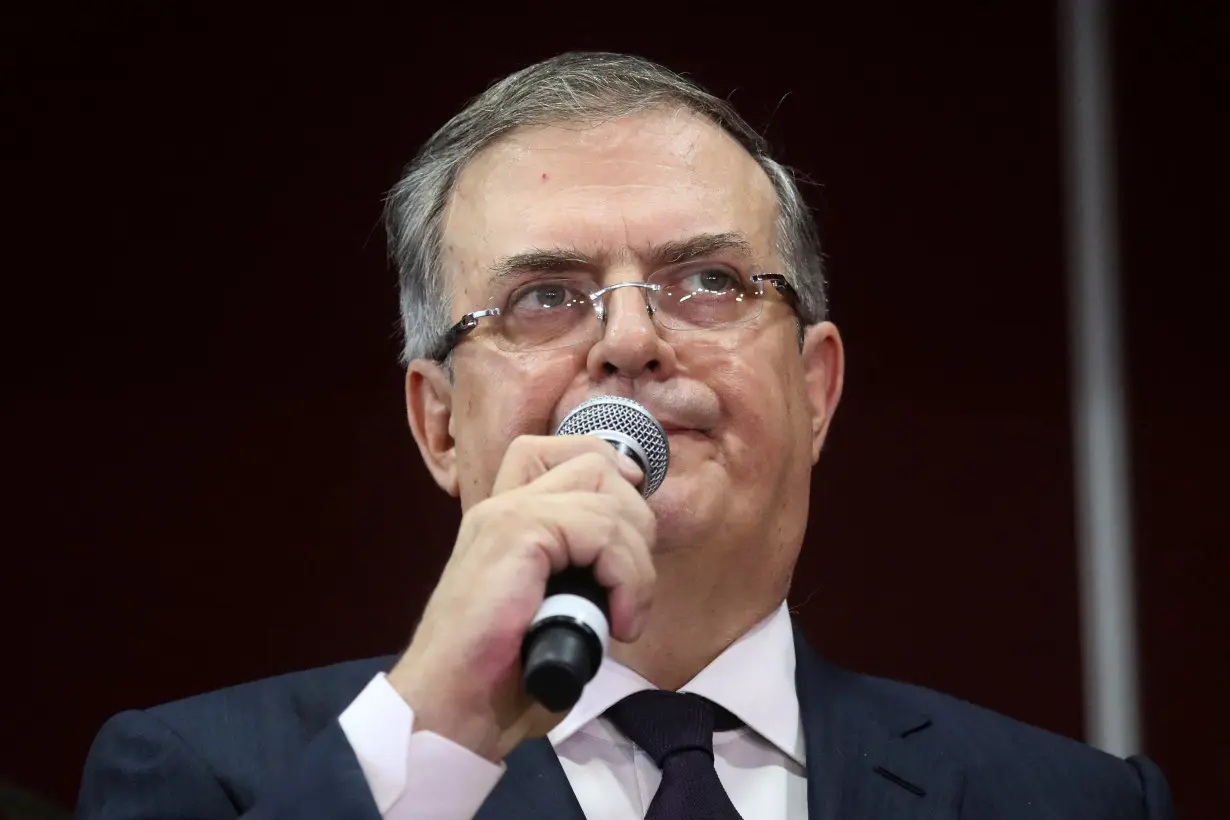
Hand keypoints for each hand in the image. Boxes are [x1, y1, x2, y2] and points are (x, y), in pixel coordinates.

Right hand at [387, 435, 656, 760]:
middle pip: (593, 461)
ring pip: (606, 494)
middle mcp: (503, 507)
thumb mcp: (549, 613)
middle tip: (632, 586)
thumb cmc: (497, 677)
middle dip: (635, 521)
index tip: (633, 529)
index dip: (607, 470)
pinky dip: (627, 577)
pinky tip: (616, 621)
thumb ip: (578, 575)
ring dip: (636, 561)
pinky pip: (601, 530)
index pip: (555, 453)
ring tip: (624, 614)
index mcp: (505, 521)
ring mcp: (508, 515)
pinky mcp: (517, 533)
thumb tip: (630, 568)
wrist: (450, 707)